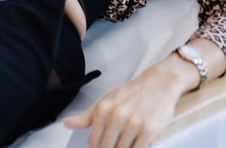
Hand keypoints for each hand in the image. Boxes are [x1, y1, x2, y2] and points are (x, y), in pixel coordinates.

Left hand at [63, 66, 183, 147]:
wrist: (158, 84)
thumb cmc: (130, 94)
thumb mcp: (106, 101)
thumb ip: (87, 117)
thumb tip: (67, 124)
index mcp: (103, 109)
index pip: (93, 142)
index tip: (100, 147)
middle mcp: (116, 116)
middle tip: (114, 144)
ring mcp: (133, 124)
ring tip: (125, 141)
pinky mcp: (149, 130)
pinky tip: (135, 144)